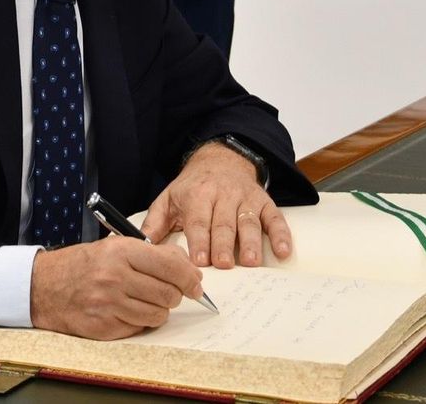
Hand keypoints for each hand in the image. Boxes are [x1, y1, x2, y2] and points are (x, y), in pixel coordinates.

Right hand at [30, 236, 202, 338]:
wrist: (45, 286)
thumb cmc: (84, 264)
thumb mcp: (116, 246)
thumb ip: (153, 253)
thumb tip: (187, 267)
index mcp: (121, 252)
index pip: (171, 266)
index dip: (189, 277)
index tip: (196, 283)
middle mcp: (115, 278)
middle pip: (168, 294)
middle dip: (175, 294)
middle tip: (169, 291)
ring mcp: (108, 305)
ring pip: (157, 315)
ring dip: (159, 310)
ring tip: (145, 300)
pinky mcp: (103, 327)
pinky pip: (139, 328)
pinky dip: (140, 320)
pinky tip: (128, 309)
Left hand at [140, 141, 290, 268]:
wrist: (220, 160)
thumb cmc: (193, 187)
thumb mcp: (168, 198)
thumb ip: (155, 223)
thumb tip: (142, 246)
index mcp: (197, 195)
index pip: (198, 221)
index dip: (199, 241)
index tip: (199, 261)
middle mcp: (222, 195)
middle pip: (223, 222)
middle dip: (223, 244)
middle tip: (223, 265)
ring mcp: (245, 198)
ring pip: (248, 221)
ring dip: (251, 242)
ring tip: (251, 262)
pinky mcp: (264, 202)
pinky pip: (274, 218)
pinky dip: (281, 234)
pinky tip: (282, 251)